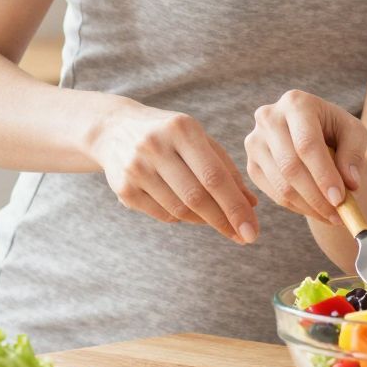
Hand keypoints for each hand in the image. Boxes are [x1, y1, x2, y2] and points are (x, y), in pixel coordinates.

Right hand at [90, 100, 257, 240]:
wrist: (115, 129)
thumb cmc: (171, 136)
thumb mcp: (199, 141)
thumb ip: (226, 169)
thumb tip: (251, 204)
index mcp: (182, 129)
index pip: (214, 176)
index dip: (235, 207)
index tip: (252, 230)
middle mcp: (155, 146)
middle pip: (196, 197)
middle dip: (224, 221)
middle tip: (245, 237)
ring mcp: (136, 168)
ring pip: (180, 210)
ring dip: (205, 220)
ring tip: (218, 219)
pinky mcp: (123, 189)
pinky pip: (163, 215)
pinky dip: (182, 218)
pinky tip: (189, 211)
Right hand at [244, 90, 366, 222]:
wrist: (312, 132)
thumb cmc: (335, 130)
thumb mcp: (353, 132)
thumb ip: (354, 154)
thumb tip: (350, 183)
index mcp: (296, 103)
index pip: (307, 144)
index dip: (323, 174)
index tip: (339, 199)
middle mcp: (269, 118)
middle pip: (291, 166)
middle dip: (317, 196)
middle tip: (339, 215)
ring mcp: (256, 142)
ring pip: (281, 184)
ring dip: (309, 207)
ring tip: (333, 217)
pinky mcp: (251, 164)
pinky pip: (273, 194)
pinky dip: (297, 208)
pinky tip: (316, 211)